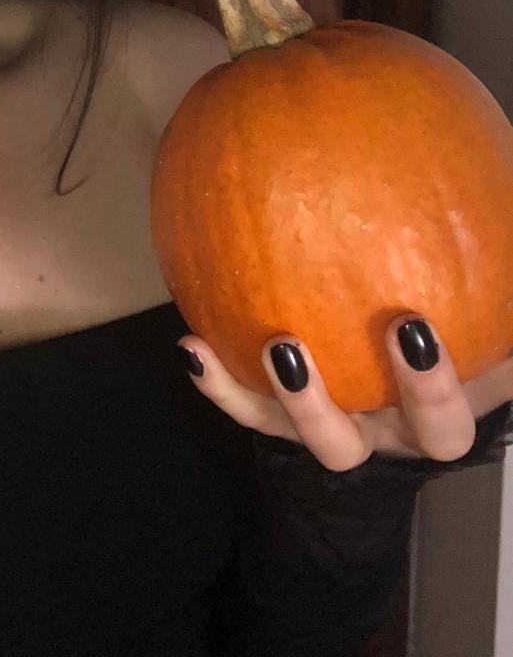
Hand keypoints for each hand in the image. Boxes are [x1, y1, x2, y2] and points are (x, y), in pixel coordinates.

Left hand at [177, 314, 512, 470]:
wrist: (420, 343)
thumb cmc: (467, 322)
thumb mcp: (487, 313)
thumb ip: (492, 282)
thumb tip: (497, 224)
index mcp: (434, 416)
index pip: (441, 420)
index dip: (430, 386)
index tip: (411, 327)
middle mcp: (381, 433)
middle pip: (347, 447)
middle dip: (318, 409)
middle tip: (290, 349)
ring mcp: (333, 424)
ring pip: (295, 434)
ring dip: (270, 396)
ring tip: (253, 343)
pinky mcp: (285, 414)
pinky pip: (249, 407)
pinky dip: (219, 381)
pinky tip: (190, 343)